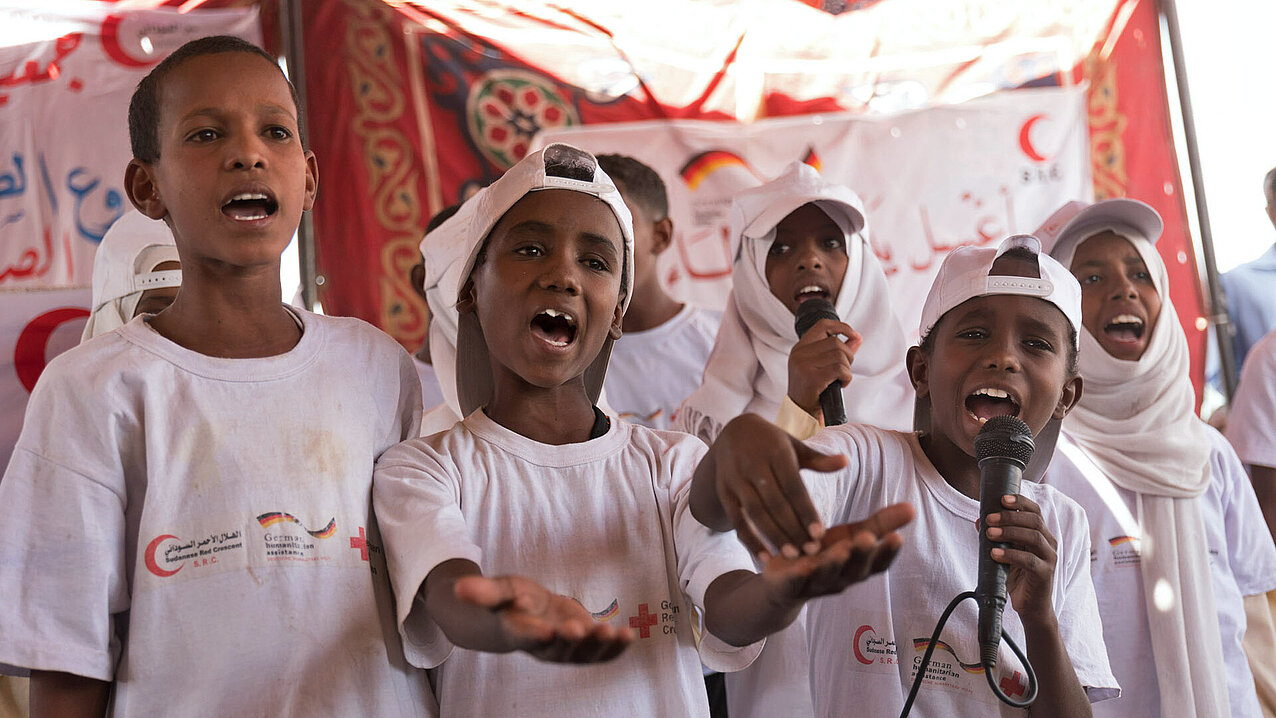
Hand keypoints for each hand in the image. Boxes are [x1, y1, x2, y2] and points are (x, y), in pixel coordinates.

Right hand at [454, 575, 633, 661]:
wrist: (526, 614)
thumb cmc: (510, 601)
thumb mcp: (498, 591)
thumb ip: (482, 592)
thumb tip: (458, 587)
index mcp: (520, 632)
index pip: (527, 636)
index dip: (537, 635)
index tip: (547, 630)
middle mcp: (545, 645)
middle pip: (558, 647)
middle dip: (571, 639)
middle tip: (580, 628)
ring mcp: (566, 648)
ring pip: (583, 653)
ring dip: (599, 645)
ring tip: (614, 633)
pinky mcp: (583, 645)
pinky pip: (601, 652)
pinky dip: (615, 648)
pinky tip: (628, 636)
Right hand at [706, 414, 848, 557]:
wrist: (733, 432)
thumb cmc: (773, 443)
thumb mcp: (794, 446)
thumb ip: (819, 460)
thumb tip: (846, 462)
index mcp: (776, 452)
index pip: (793, 487)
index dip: (806, 511)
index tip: (820, 534)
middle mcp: (753, 465)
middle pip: (775, 503)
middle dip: (793, 529)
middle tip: (811, 552)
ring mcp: (736, 479)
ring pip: (755, 513)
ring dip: (774, 536)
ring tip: (792, 556)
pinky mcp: (724, 491)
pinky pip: (736, 520)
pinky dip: (750, 540)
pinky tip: (765, 557)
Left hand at [760, 503, 913, 600]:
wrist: (783, 586)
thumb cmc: (824, 555)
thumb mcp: (851, 537)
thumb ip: (879, 525)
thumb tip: (912, 507)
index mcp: (856, 567)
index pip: (877, 564)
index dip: (887, 553)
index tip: (898, 537)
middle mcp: (839, 579)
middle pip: (854, 570)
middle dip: (862, 555)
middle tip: (868, 538)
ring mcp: (814, 585)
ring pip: (826, 575)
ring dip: (833, 564)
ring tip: (840, 550)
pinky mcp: (788, 587)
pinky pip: (794, 583)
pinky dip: (798, 576)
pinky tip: (802, 565)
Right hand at [787, 318, 861, 415]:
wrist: (801, 412)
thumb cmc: (813, 390)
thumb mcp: (822, 366)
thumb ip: (838, 351)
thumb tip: (857, 338)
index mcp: (800, 348)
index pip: (823, 325)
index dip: (842, 327)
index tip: (855, 336)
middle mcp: (799, 354)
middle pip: (836, 342)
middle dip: (848, 356)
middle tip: (844, 370)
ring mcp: (804, 365)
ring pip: (839, 356)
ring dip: (847, 369)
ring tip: (840, 379)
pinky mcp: (811, 378)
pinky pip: (840, 369)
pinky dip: (846, 377)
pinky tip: (841, 384)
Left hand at [984, 494, 1056, 620]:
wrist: (1030, 607)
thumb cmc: (1018, 577)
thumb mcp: (1004, 553)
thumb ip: (995, 537)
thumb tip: (979, 520)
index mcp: (1041, 534)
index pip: (1035, 511)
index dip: (1020, 502)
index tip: (1001, 499)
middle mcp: (1049, 543)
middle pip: (1034, 521)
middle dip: (1010, 516)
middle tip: (989, 519)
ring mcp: (1049, 558)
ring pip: (1033, 537)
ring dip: (1009, 532)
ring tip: (989, 534)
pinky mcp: (1045, 573)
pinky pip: (1029, 560)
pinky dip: (1010, 555)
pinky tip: (994, 554)